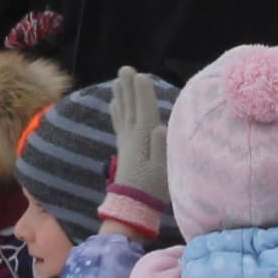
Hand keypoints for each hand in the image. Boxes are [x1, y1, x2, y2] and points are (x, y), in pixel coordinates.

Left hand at [98, 66, 170, 240]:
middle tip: (124, 69)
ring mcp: (126, 142)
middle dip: (128, 88)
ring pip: (123, 113)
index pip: (144, 111)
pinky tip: (114, 103)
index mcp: (143, 140)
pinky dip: (117, 111)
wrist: (133, 207)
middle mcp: (132, 137)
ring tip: (117, 81)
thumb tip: (158, 126)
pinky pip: (119, 123)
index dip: (142, 94)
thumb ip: (160, 147)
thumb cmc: (153, 188)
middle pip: (130, 107)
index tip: (140, 75)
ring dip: (122, 95)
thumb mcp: (162, 170)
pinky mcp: (124, 148)